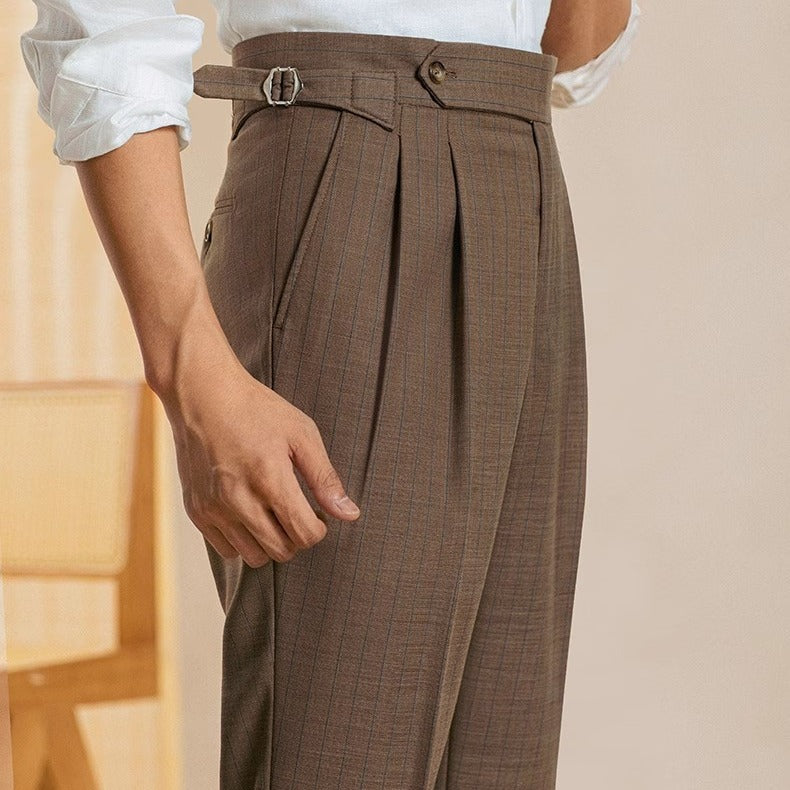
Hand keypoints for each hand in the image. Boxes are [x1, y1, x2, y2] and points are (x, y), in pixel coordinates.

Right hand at [158, 349, 361, 566]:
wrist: (203, 395)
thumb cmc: (257, 410)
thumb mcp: (301, 434)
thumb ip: (325, 478)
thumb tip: (349, 514)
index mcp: (270, 478)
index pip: (305, 534)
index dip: (319, 529)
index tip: (317, 514)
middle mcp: (238, 499)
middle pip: (281, 551)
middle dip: (297, 537)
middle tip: (296, 512)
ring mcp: (214, 508)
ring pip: (253, 557)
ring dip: (270, 542)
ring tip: (272, 513)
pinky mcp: (196, 511)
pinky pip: (226, 550)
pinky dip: (242, 540)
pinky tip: (249, 514)